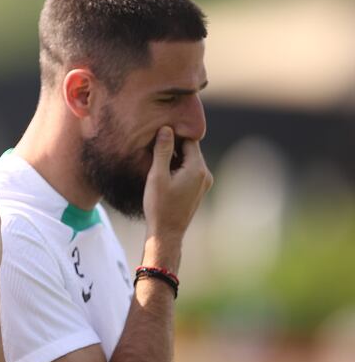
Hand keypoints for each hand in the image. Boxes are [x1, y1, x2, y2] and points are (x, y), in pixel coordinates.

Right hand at [143, 127, 212, 244]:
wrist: (167, 233)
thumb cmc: (159, 206)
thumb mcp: (157, 176)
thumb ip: (162, 151)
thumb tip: (166, 128)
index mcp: (197, 168)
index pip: (189, 140)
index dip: (174, 135)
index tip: (159, 134)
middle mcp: (205, 174)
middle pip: (190, 150)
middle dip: (174, 146)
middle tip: (155, 146)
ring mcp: (204, 183)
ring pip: (189, 161)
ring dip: (175, 158)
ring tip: (157, 161)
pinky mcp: (199, 190)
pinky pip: (190, 171)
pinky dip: (178, 168)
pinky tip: (164, 174)